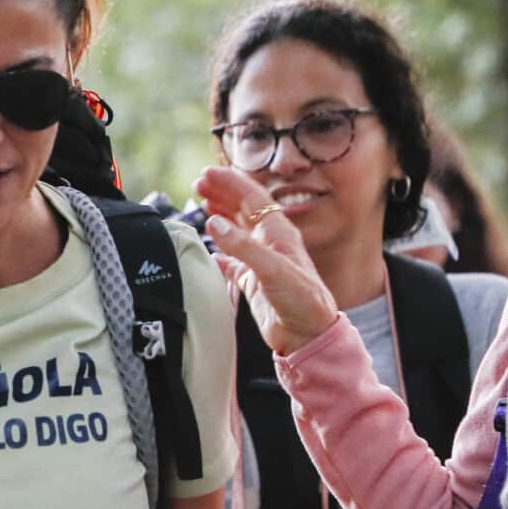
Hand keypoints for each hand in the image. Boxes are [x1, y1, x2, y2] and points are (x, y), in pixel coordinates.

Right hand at [194, 165, 339, 355]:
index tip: (207, 173)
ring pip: (237, 231)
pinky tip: (210, 250)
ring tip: (203, 203)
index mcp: (278, 233)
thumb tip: (214, 224)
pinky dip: (220, 254)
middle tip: (199, 184)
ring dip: (220, 215)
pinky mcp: (254, 282)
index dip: (230, 182)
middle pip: (243, 209)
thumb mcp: (273, 269)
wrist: (309, 334)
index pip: (251, 197)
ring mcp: (262, 262)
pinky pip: (233, 262)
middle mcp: (270, 243)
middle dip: (222, 193)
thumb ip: (242, 246)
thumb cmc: (302, 301)